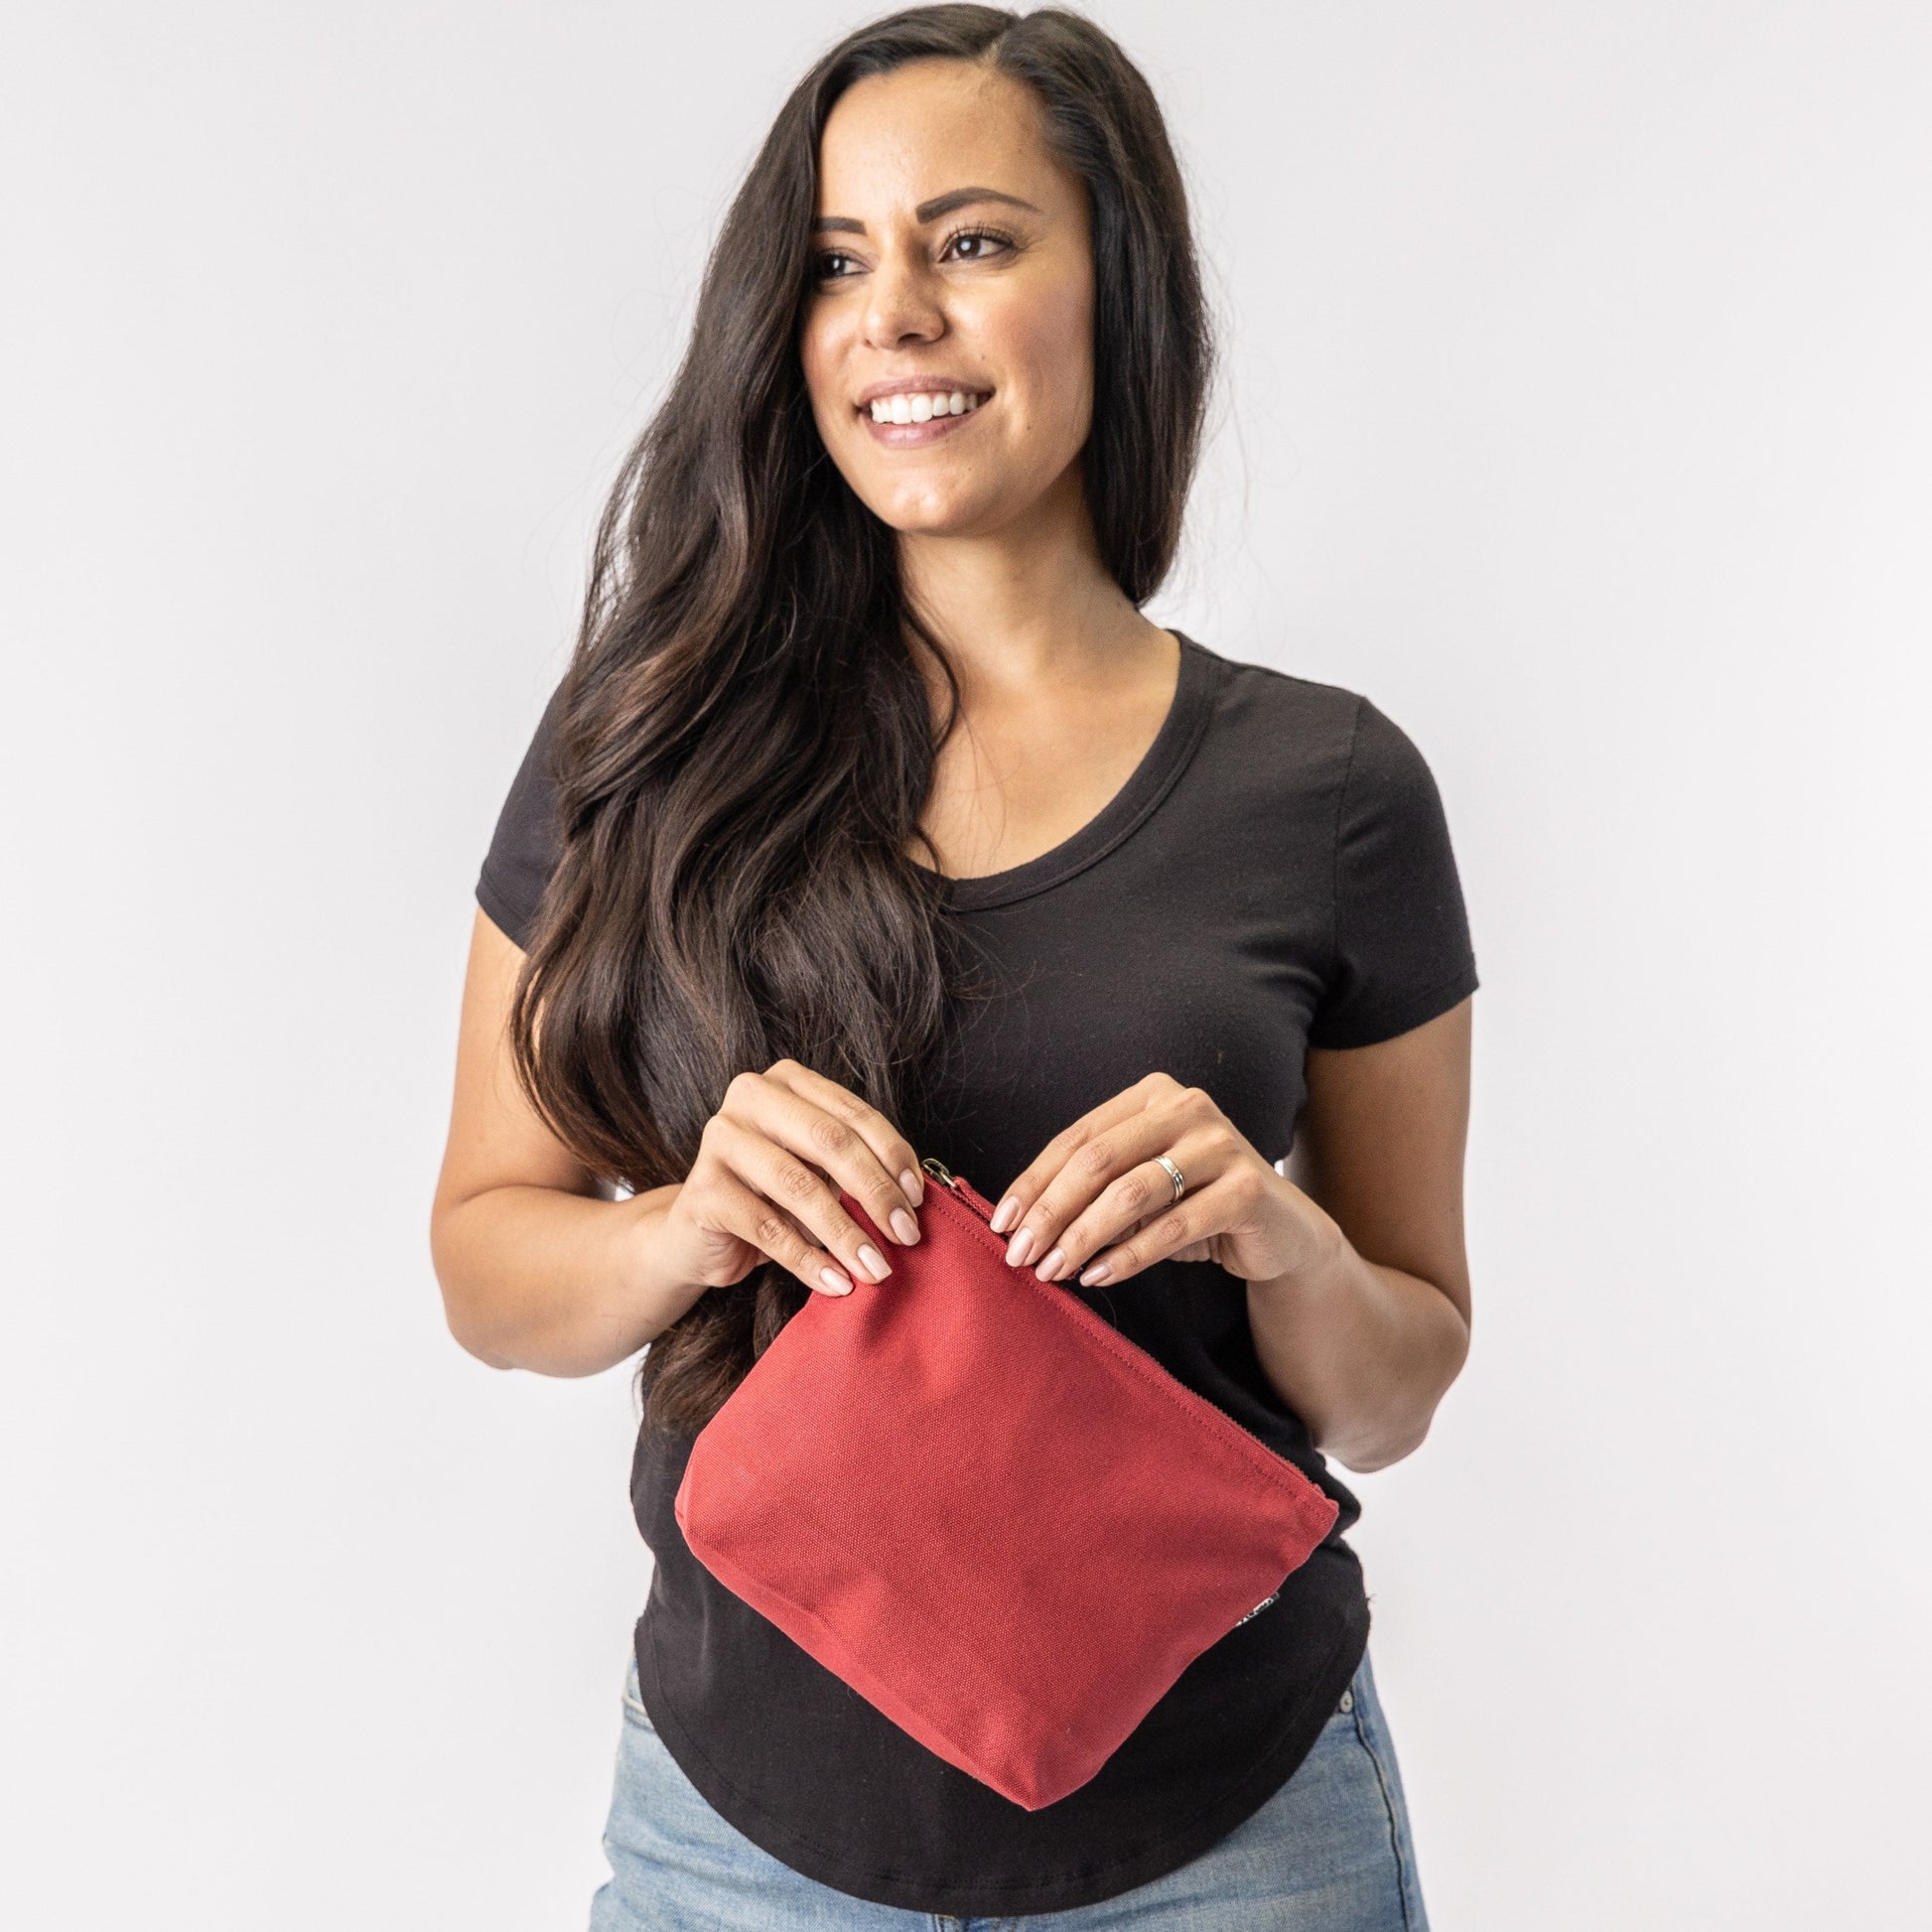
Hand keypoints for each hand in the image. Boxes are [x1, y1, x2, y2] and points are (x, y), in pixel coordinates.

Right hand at [659, 1060, 926, 1298]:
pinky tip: (838, 1283)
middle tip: (906, 1235)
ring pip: (800, 1186)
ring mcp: (721, 1140)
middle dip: (876, 1192)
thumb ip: (857, 1170)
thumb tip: (912, 1198)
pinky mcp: (703, 1189)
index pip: (853, 1114)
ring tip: (876, 1267)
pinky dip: (810, 1261)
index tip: (918, 1199)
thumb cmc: (770, 1198)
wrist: (696, 1235)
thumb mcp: (817, 1172)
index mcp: (787, 1081)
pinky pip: (768, 1229)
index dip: (893, 1156)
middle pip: (830, 1142)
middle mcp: (750, 1097)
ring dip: (847, 1234)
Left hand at [989, 1074, 1336, 1289]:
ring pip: (1131, 1193)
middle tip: (1021, 1255)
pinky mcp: (1246, 1189)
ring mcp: (1221, 1144)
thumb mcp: (1140, 1187)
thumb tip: (1021, 1223)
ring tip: (1054, 1270)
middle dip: (1051, 1212)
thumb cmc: (1196, 1204)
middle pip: (1097, 1160)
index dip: (1034, 1182)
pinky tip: (1098, 1277)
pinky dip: (1127, 1256)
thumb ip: (1092, 1190)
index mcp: (1152, 1095)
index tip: (1001, 1223)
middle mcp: (1187, 1107)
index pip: (1078, 1138)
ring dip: (1083, 1237)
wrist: (1282, 1231)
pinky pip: (1172, 1227)